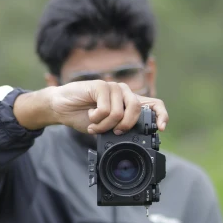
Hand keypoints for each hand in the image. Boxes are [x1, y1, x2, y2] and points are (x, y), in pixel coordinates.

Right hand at [14, 82, 167, 134]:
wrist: (61, 108)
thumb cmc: (83, 116)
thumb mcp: (106, 126)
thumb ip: (119, 126)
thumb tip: (132, 136)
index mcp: (129, 102)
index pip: (154, 104)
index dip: (161, 115)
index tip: (161, 129)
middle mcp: (124, 93)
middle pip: (137, 109)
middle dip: (125, 126)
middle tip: (113, 132)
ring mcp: (113, 87)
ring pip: (119, 112)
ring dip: (105, 125)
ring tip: (95, 125)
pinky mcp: (101, 86)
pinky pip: (105, 109)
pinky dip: (96, 120)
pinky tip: (89, 118)